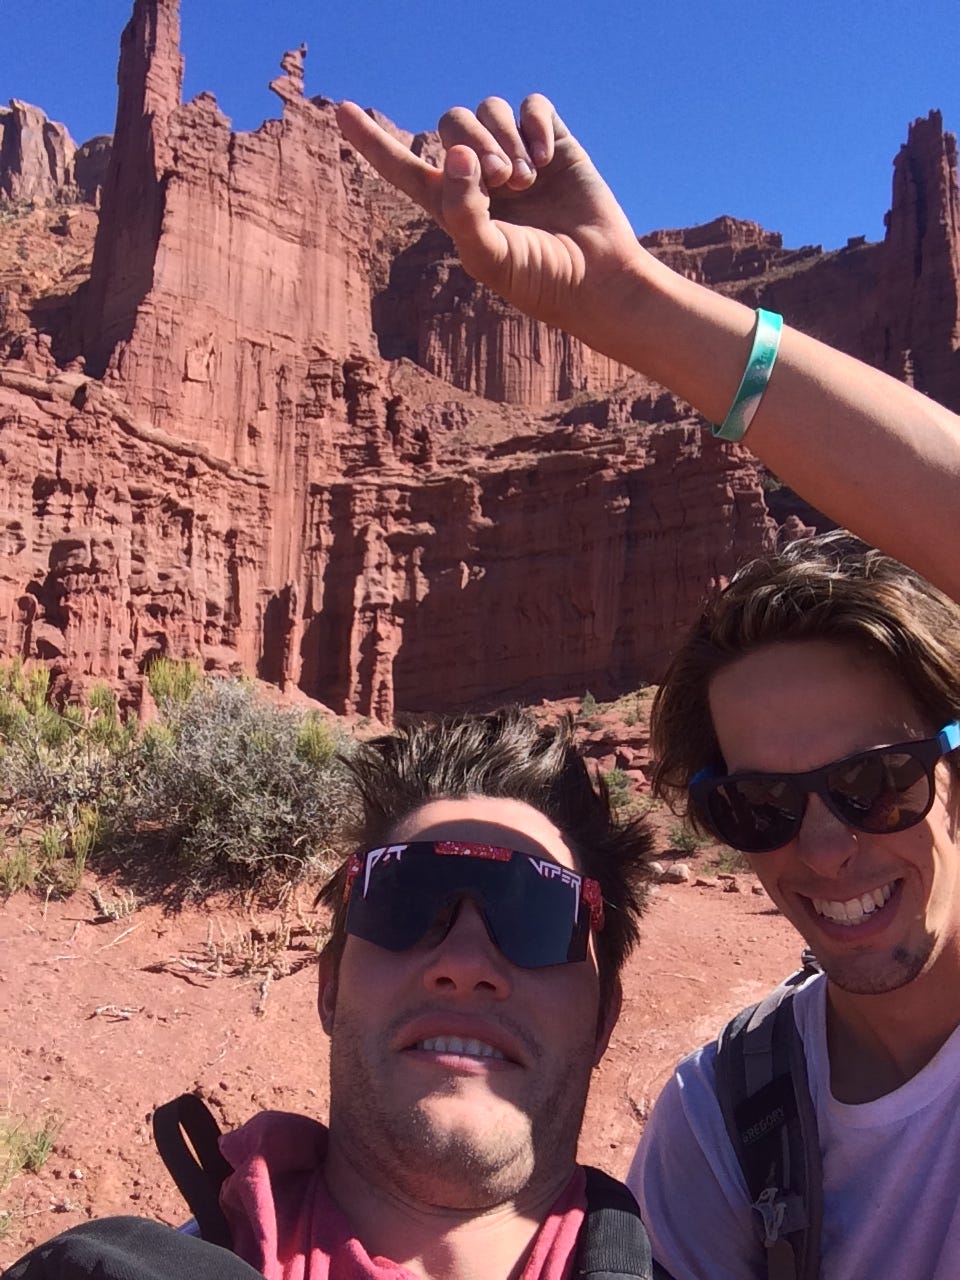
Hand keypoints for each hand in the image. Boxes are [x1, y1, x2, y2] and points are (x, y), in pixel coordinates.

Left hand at [336, 95, 644, 340]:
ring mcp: (515, 155)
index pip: (402, 166)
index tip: (342, 110)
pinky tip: (544, 161)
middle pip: (451, 124)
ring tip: (525, 181)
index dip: (372, 140)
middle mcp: (479, 175)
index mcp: (452, 205)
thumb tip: (456, 155)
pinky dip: (533, 126)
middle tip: (501, 182)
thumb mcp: (489, 256)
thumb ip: (463, 209)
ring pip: (489, 110)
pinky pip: (531, 106)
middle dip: (472, 144)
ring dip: (503, 140)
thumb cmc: (539, 278)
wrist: (595, 277)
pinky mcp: (551, 143)